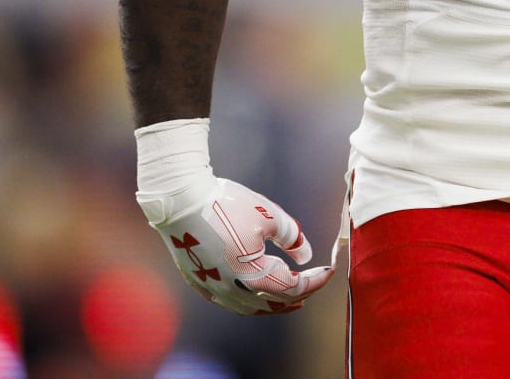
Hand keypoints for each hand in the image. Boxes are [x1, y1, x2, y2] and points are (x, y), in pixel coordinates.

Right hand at [138, 177, 333, 315]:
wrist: (180, 200)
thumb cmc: (227, 204)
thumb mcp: (269, 215)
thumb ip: (293, 238)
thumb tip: (305, 256)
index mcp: (252, 275)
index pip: (293, 287)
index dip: (315, 281)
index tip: (329, 270)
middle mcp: (232, 290)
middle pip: (273, 303)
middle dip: (296, 296)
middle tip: (312, 286)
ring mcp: (212, 289)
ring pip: (250, 307)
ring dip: (273, 303)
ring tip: (289, 297)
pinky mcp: (199, 282)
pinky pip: (230, 300)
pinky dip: (249, 300)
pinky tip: (255, 290)